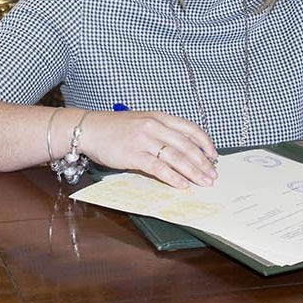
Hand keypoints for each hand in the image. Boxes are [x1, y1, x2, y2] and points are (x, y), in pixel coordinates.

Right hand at [78, 109, 218, 187]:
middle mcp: (154, 126)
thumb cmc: (115, 128)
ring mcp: (144, 140)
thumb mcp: (143, 122)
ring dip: (193, 172)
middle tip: (212, 175)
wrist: (88, 128)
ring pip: (176, 157)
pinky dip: (173, 177)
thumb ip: (162, 132)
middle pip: (186, 146)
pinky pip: (158, 168)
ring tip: (203, 182)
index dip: (205, 143)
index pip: (190, 129)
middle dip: (203, 162)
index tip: (214, 155)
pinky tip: (182, 185)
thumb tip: (183, 150)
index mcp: (159, 117)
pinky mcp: (133, 154)